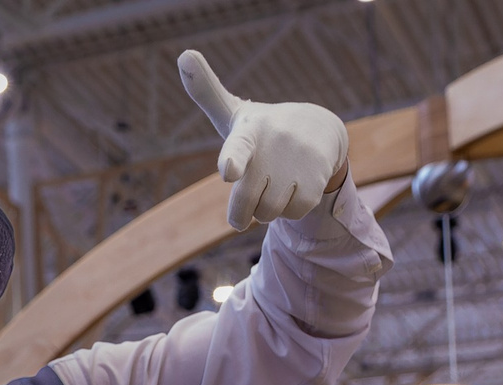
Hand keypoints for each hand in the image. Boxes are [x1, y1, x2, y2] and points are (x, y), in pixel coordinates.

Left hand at [179, 50, 350, 228]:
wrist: (319, 130)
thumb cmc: (263, 129)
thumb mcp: (233, 113)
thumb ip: (206, 93)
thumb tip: (183, 53)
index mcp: (247, 133)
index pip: (237, 149)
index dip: (232, 161)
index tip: (229, 171)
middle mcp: (272, 146)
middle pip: (245, 203)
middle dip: (241, 212)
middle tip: (248, 196)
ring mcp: (296, 163)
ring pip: (268, 212)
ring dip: (267, 208)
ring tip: (275, 182)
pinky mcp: (316, 179)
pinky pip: (292, 213)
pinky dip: (289, 210)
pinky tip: (293, 187)